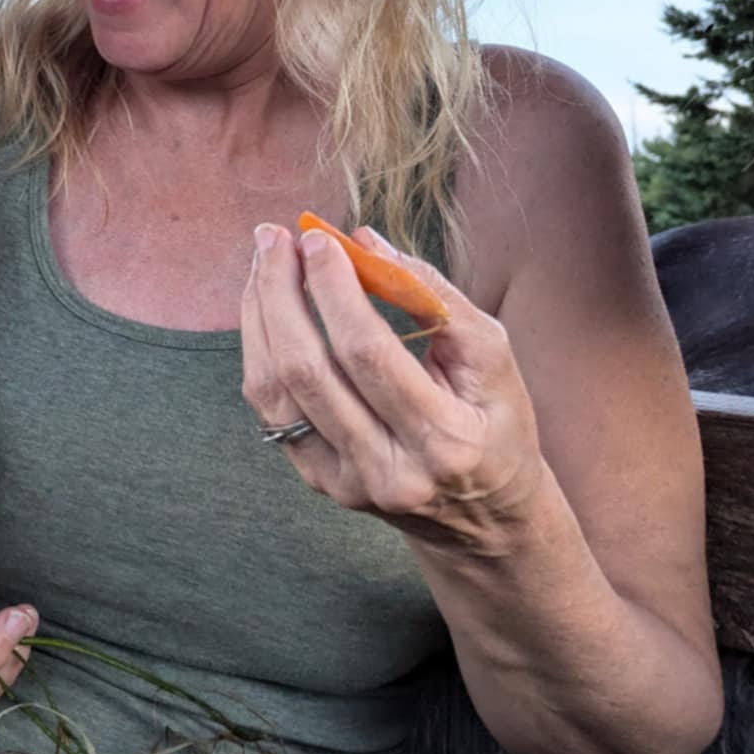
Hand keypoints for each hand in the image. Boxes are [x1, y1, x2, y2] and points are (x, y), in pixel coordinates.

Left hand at [240, 221, 547, 552]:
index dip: (334, 289)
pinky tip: (265, 310)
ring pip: (275, 391)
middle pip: (307, 370)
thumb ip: (435, 296)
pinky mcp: (319, 482)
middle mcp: (388, 471)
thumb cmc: (494, 420)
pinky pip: (271, 410)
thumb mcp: (493, 357)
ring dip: (259, 317)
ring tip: (264, 263)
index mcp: (443, 440)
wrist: (487, 515)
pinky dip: (259, 351)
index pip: (368, 353)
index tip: (317, 238)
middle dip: (280, 294)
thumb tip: (365, 241)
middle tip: (273, 239)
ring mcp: (346, 484)